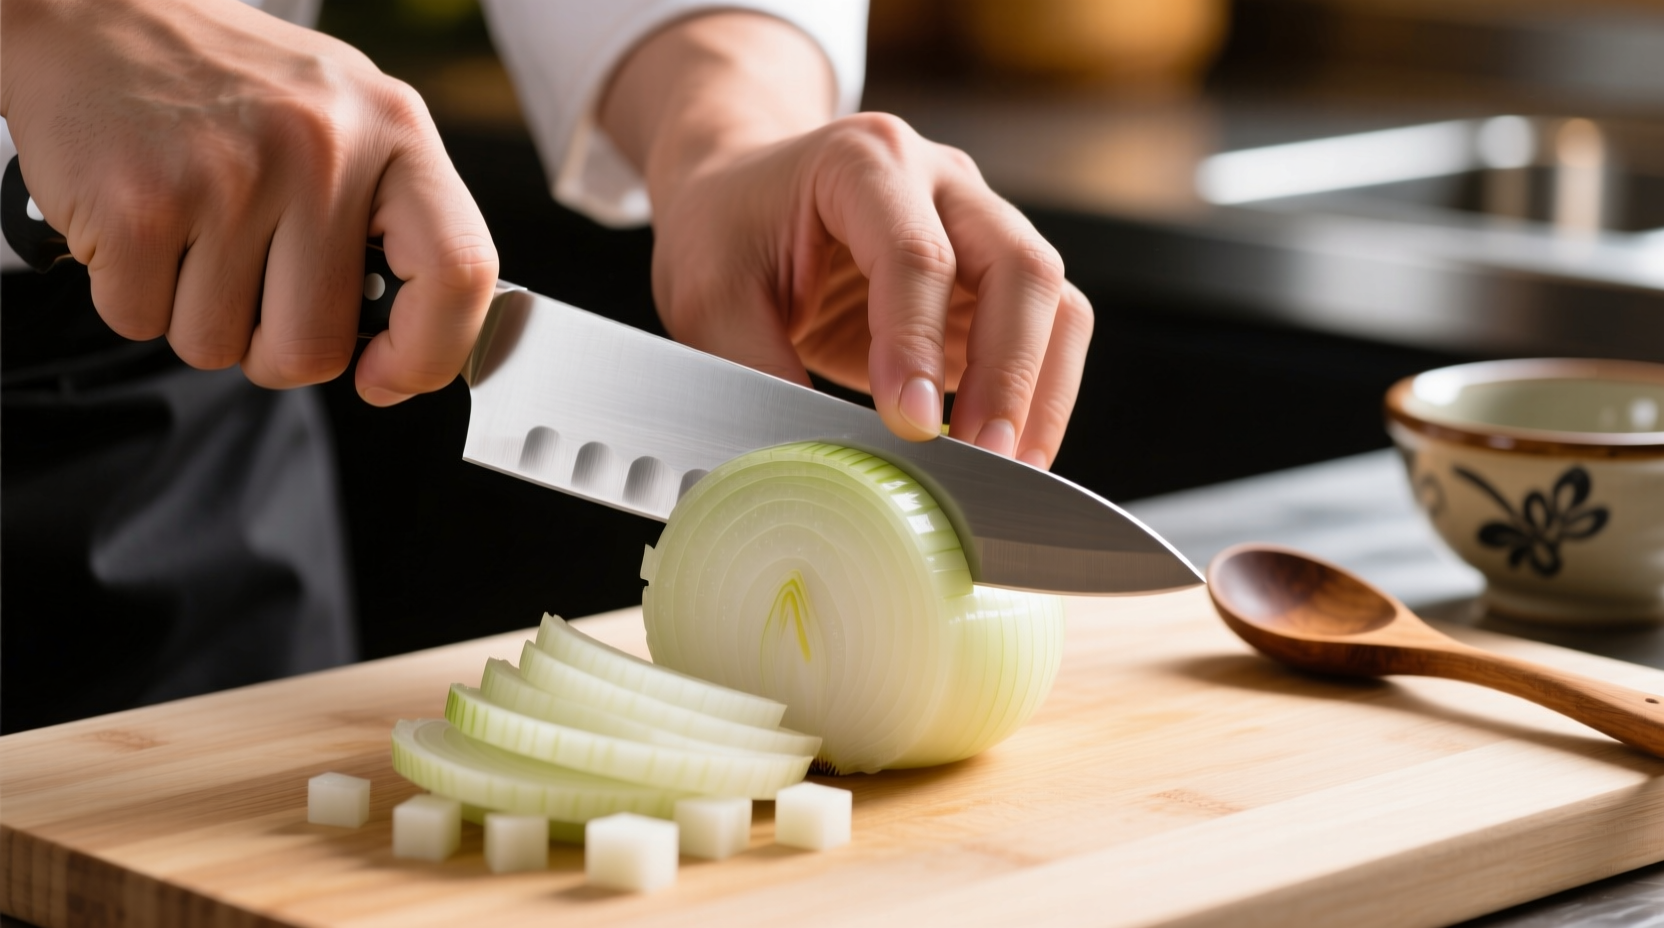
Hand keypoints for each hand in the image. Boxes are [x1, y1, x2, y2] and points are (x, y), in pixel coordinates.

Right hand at [0, 0, 496, 403]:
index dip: (432, 352)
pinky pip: (142, 323)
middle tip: (251, 287)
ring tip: (190, 233)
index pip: (461, 270)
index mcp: (394, 128)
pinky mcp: (138, 202)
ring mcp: (228, 175)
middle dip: (275, 348)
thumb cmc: (234, 86)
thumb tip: (422, 348)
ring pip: (220, 346)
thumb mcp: (345, 119)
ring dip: (197, 316)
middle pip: (317, 347)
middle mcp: (321, 149)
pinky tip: (138, 223)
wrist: (92, 12)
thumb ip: (394, 221)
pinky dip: (132, 295)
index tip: (387, 377)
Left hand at [602, 14, 1091, 468]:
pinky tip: (1008, 452)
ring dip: (1040, 392)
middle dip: (1010, 373)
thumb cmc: (727, 232)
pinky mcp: (994, 279)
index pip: (916, 253)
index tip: (909, 423)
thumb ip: (752, 368)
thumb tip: (806, 458)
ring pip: (1054, 300)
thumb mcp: (708, 298)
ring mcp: (982, 224)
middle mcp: (942, 180)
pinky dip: (1041, 396)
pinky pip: (1051, 333)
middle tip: (979, 458)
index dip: (918, 344)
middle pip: (1019, 266)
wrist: (745, 195)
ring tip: (1006, 469)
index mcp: (864, 161)